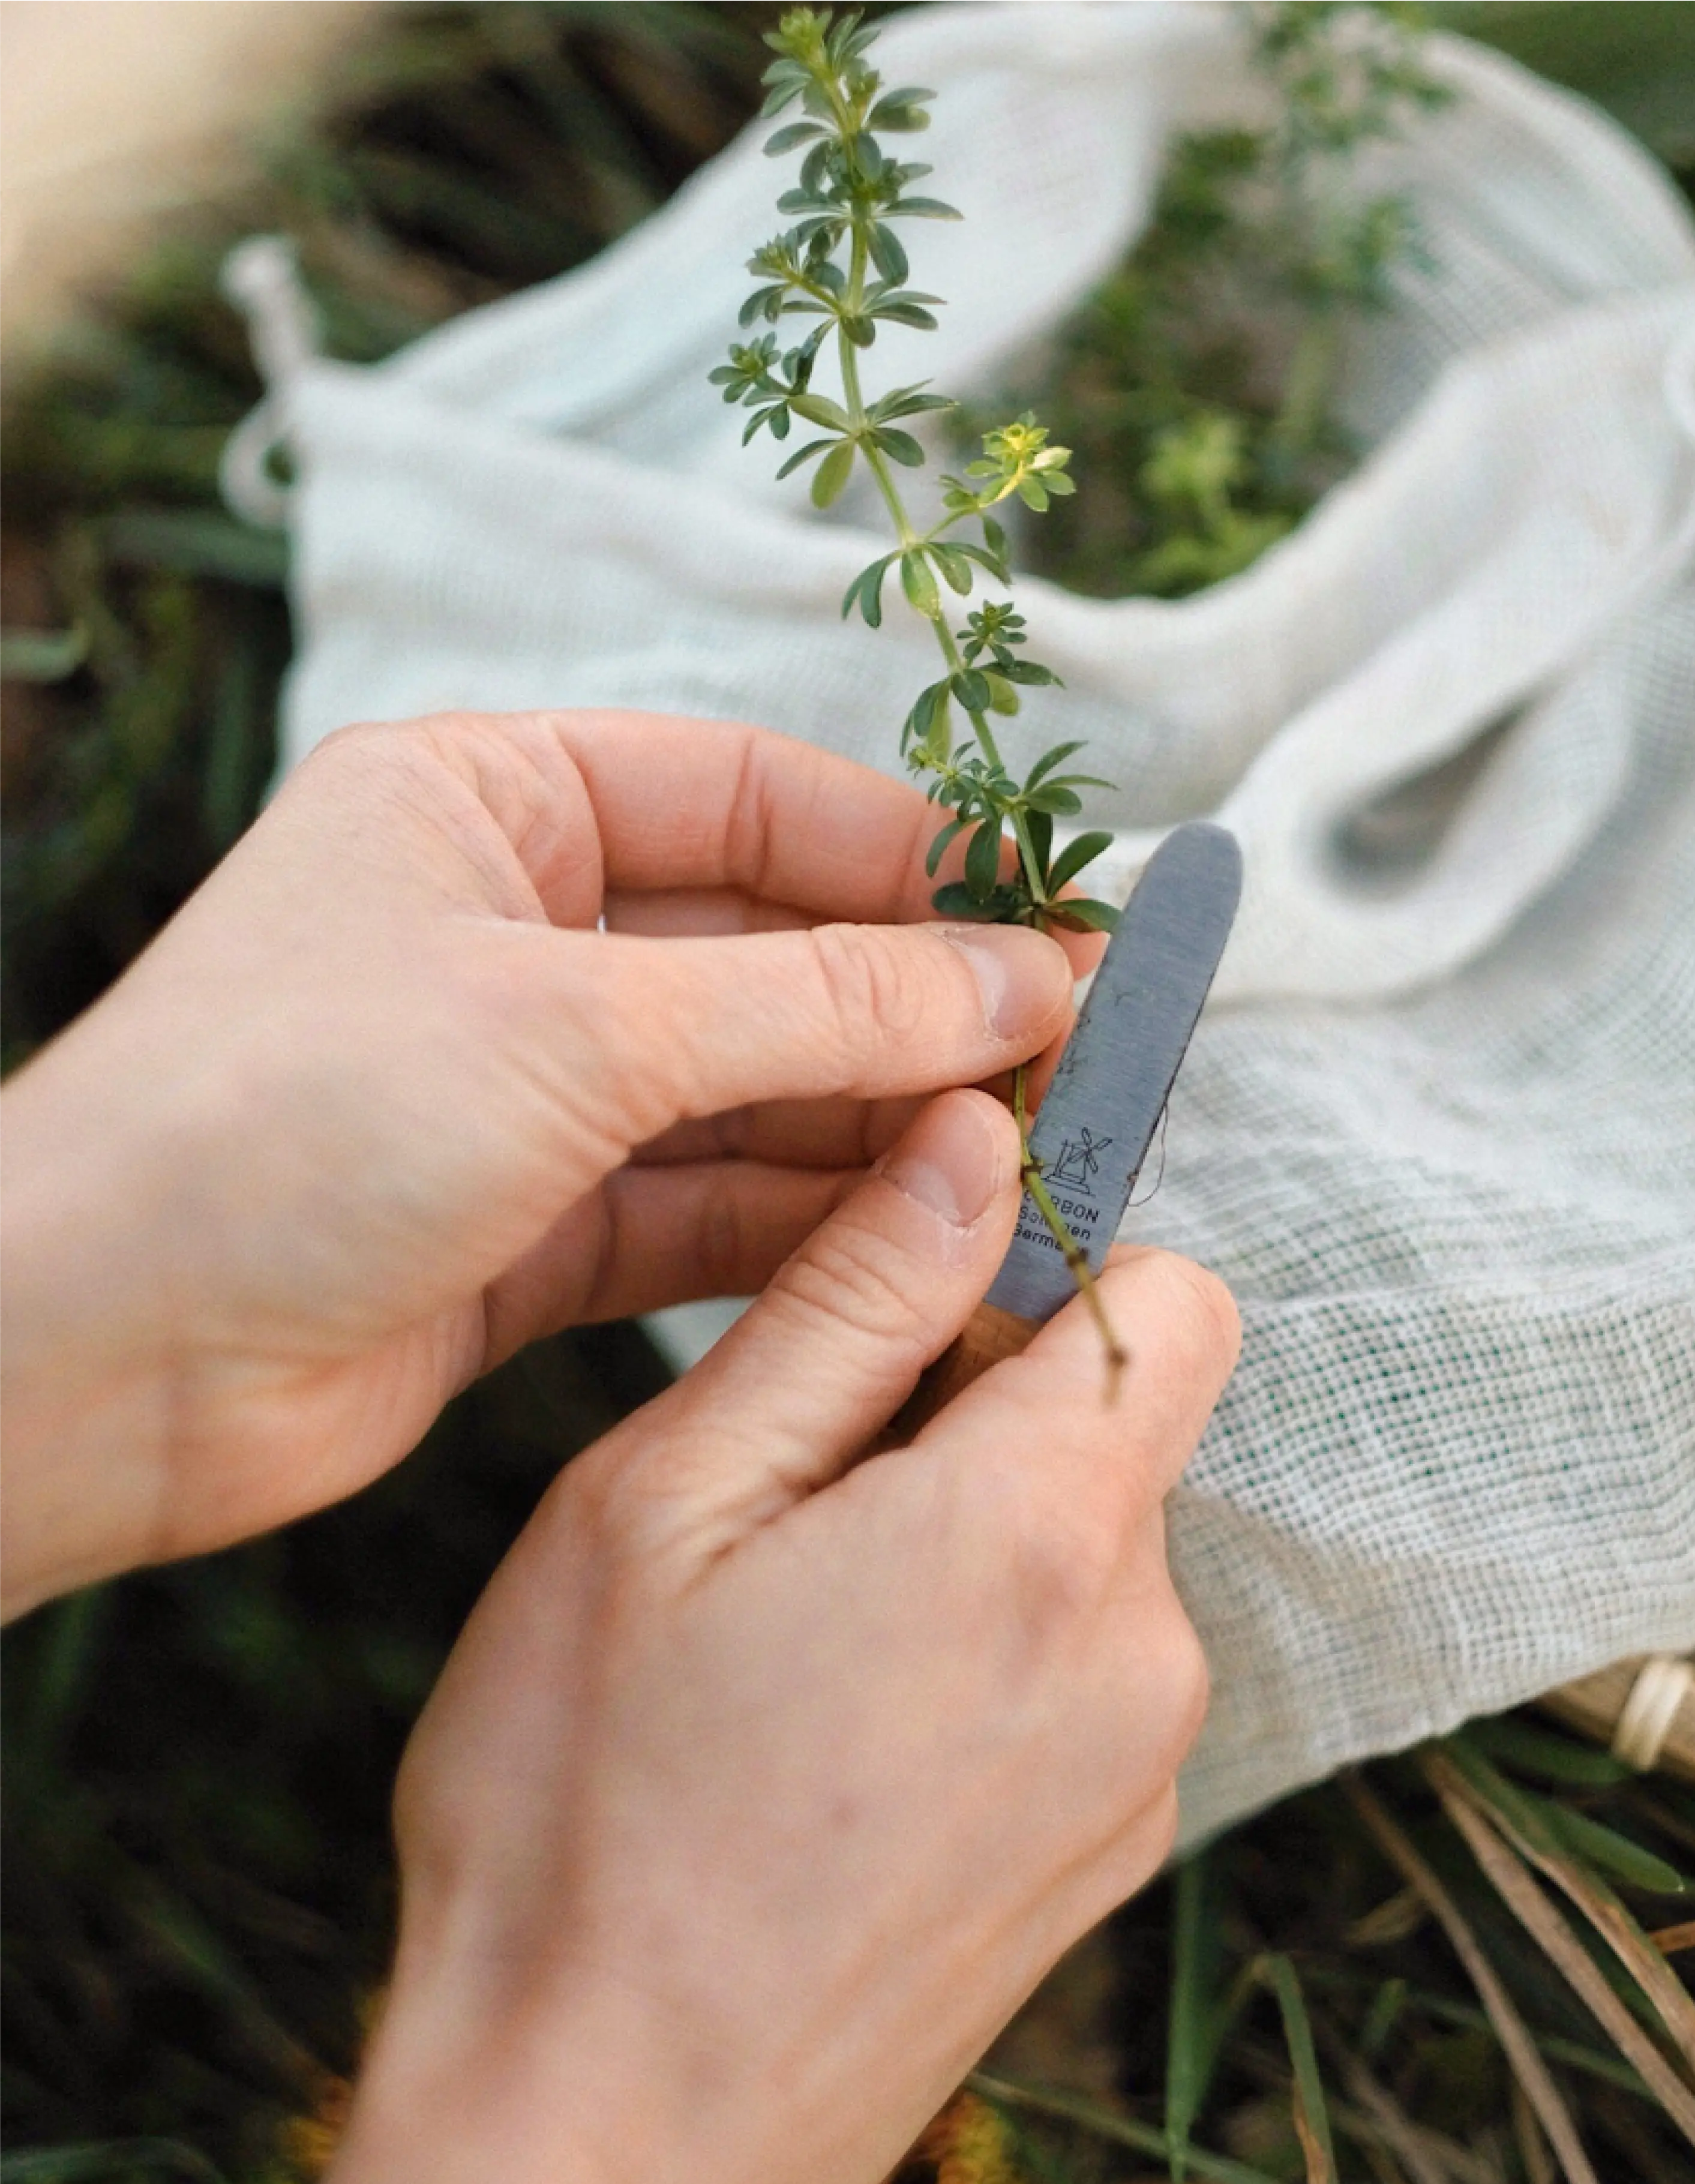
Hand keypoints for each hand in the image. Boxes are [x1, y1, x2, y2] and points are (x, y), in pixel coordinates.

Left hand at [0, 711, 1078, 1615]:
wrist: (93, 1359)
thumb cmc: (288, 1121)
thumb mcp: (579, 1025)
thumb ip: (817, 1004)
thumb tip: (1024, 978)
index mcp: (487, 800)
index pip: (750, 793)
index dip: (911, 853)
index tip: (1056, 916)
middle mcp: (510, 932)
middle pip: (767, 948)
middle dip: (914, 1005)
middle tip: (1076, 1056)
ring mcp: (522, 1088)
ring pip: (750, 1089)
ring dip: (880, 1124)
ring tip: (1031, 1154)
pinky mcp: (530, 1229)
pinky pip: (706, 1206)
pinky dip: (810, 1222)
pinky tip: (924, 1241)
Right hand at [297, 1088, 1239, 2183]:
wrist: (593, 2153)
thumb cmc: (583, 1811)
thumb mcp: (665, 1504)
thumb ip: (847, 1305)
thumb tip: (973, 1140)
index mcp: (1040, 1535)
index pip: (1174, 1295)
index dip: (1044, 1269)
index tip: (907, 1315)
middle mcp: (1141, 1654)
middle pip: (1119, 1427)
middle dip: (976, 1417)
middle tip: (786, 1508)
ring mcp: (1139, 1774)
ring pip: (1089, 1551)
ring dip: (967, 1544)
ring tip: (792, 1645)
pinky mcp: (1107, 1860)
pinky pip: (1080, 1675)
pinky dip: (982, 1658)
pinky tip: (835, 1742)